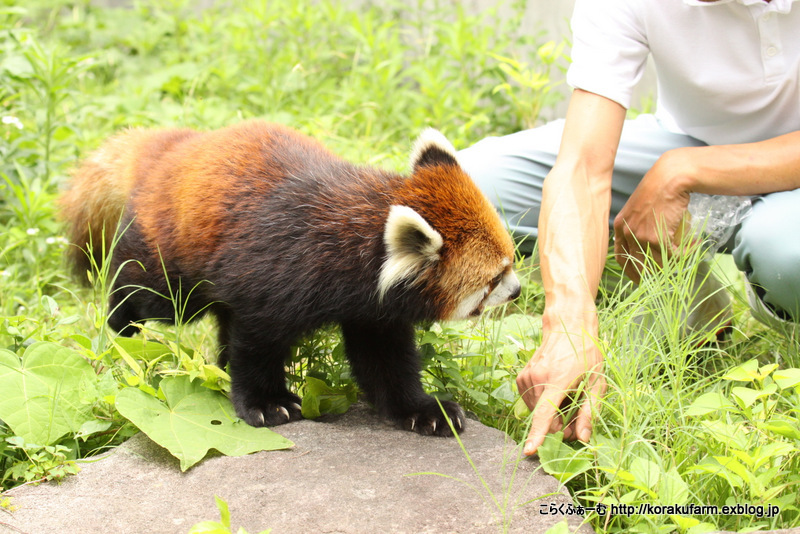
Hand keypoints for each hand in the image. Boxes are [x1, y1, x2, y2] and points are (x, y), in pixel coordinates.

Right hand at [517, 329, 605, 455]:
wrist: (567, 327)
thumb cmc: (586, 354)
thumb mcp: (596, 383)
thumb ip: (589, 412)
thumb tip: (583, 438)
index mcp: (557, 381)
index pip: (544, 413)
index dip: (538, 434)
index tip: (529, 450)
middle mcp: (537, 379)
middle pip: (543, 418)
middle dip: (557, 425)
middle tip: (574, 417)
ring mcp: (526, 377)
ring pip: (535, 411)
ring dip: (549, 413)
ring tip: (565, 397)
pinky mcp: (521, 378)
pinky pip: (530, 402)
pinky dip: (541, 403)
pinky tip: (553, 392)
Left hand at [613, 149, 692, 282]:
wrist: (670, 178)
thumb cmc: (659, 190)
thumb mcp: (639, 208)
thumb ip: (637, 225)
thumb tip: (645, 244)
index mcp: (620, 226)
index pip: (621, 257)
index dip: (631, 271)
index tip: (641, 277)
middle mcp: (627, 233)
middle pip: (637, 265)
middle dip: (653, 273)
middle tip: (667, 273)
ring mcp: (640, 236)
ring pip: (657, 263)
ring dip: (674, 262)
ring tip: (686, 252)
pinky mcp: (657, 237)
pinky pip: (672, 255)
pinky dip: (685, 253)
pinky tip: (693, 245)